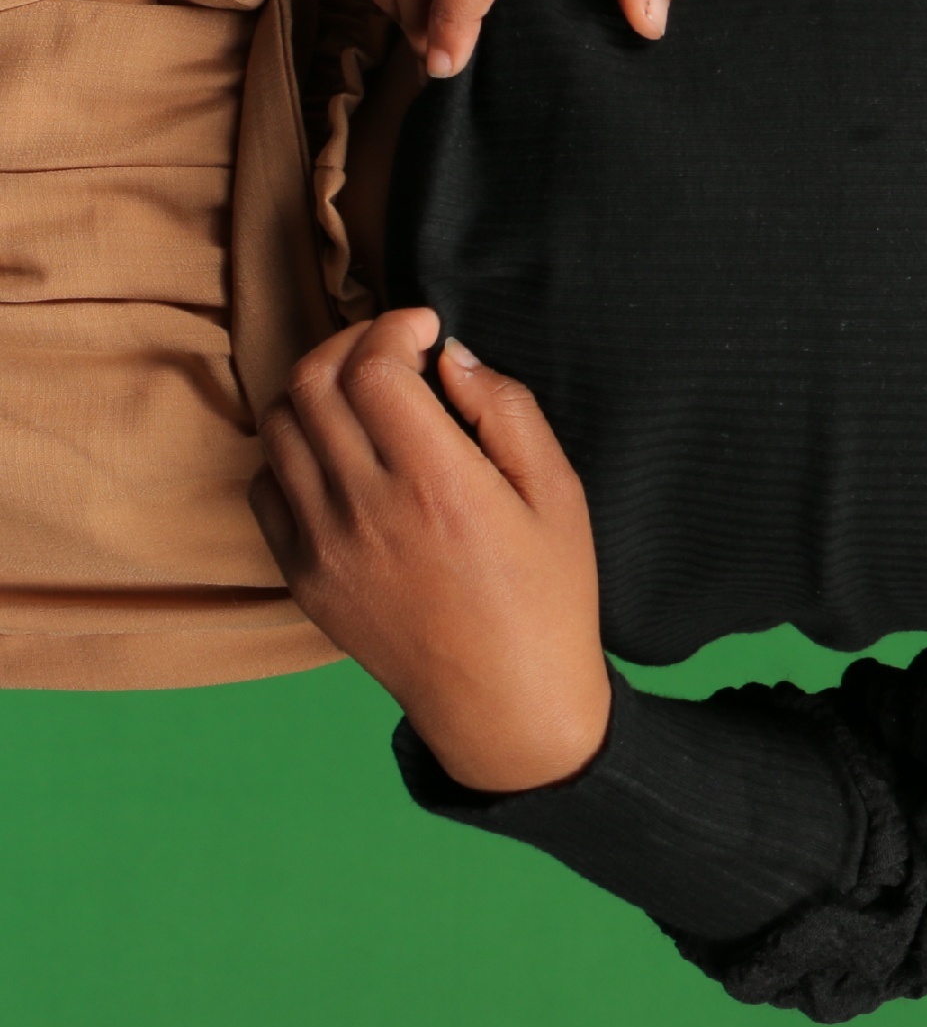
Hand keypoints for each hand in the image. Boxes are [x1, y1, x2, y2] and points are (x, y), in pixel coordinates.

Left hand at [249, 309, 612, 792]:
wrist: (505, 699)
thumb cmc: (547, 596)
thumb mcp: (560, 495)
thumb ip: (509, 412)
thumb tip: (454, 357)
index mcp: (438, 483)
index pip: (372, 368)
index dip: (393, 328)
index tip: (425, 328)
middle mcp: (367, 508)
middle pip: (314, 383)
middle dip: (350, 344)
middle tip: (389, 348)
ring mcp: (323, 544)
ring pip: (279, 427)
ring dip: (316, 389)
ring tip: (362, 393)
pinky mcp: (301, 574)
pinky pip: (266, 486)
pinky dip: (292, 450)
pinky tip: (339, 453)